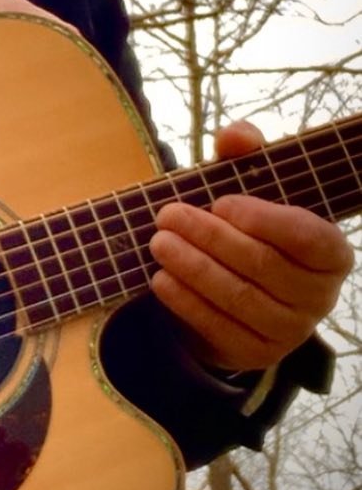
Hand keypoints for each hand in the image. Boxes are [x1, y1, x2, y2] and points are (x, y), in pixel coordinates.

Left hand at [149, 121, 353, 371]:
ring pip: (238, 297)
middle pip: (263, 265)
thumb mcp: (250, 185)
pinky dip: (186, 302)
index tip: (221, 202)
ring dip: (193, 268)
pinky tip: (161, 279)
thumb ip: (246, 154)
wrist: (235, 288)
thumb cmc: (248, 228)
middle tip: (167, 215)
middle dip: (210, 238)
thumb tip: (235, 135)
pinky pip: (219, 328)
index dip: (265, 220)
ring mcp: (291, 331)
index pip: (309, 238)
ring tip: (158, 242)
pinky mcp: (257, 353)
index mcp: (331, 253)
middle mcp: (320, 296)